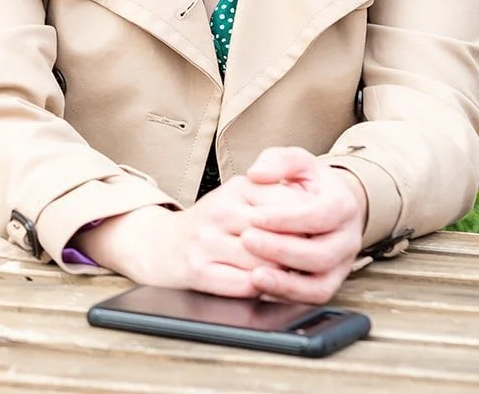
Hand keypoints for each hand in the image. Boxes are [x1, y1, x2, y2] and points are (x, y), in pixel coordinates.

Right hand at [72, 174, 310, 297]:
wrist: (159, 245)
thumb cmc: (210, 223)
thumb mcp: (239, 196)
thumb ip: (273, 196)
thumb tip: (310, 217)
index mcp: (237, 188)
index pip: (289, 206)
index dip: (309, 224)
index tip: (319, 234)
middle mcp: (221, 211)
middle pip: (280, 236)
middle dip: (299, 251)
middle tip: (313, 260)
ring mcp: (208, 241)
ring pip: (265, 263)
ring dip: (283, 274)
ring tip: (292, 275)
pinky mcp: (198, 270)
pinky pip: (244, 285)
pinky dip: (262, 289)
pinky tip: (267, 286)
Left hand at [238, 146, 366, 303]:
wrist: (327, 205)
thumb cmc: (309, 184)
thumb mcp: (296, 161)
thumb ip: (277, 161)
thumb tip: (257, 174)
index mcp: (343, 205)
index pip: (320, 215)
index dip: (286, 218)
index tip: (254, 216)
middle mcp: (348, 238)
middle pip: (321, 254)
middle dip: (281, 249)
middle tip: (247, 240)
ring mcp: (342, 265)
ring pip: (320, 283)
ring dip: (285, 282)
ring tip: (253, 274)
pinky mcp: (331, 283)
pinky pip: (314, 298)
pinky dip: (289, 296)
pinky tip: (263, 288)